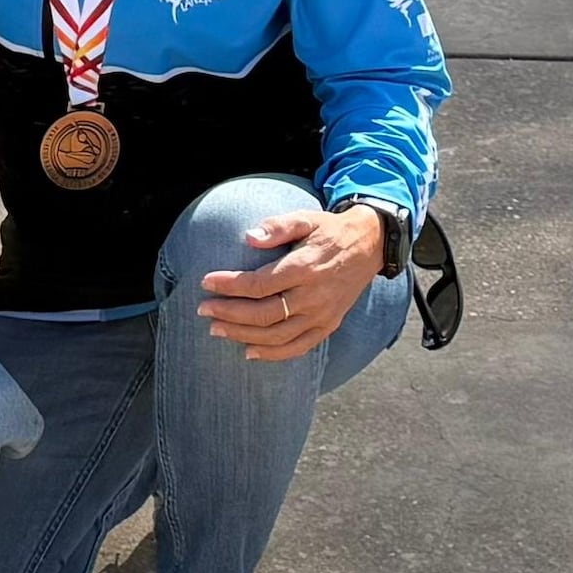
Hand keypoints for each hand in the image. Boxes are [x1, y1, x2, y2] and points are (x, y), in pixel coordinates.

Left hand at [197, 202, 383, 362]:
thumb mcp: (306, 217)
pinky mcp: (328, 326)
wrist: (369, 246)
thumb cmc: (329, 231)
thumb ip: (278, 227)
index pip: (260, 283)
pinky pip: (298, 347)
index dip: (230, 285)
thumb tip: (249, 237)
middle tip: (203, 309)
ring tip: (216, 328)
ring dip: (242, 335)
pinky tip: (249, 351)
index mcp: (305, 268)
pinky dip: (272, 354)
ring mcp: (322, 315)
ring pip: (277, 335)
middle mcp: (314, 296)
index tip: (206, 282)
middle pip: (264, 314)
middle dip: (229, 313)